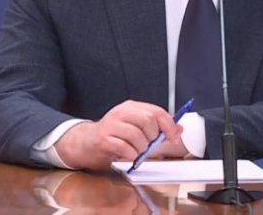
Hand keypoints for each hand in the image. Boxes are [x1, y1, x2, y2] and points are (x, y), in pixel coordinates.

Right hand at [54, 100, 181, 169]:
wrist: (84, 143)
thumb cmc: (111, 136)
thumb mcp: (135, 127)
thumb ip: (156, 128)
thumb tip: (178, 129)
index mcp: (131, 107)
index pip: (156, 111)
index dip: (169, 125)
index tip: (173, 136)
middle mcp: (121, 113)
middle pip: (148, 121)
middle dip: (153, 137)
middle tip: (149, 145)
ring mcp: (111, 125)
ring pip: (137, 136)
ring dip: (141, 149)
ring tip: (136, 151)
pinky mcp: (103, 139)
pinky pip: (125, 148)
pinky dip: (131, 155)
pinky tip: (127, 155)